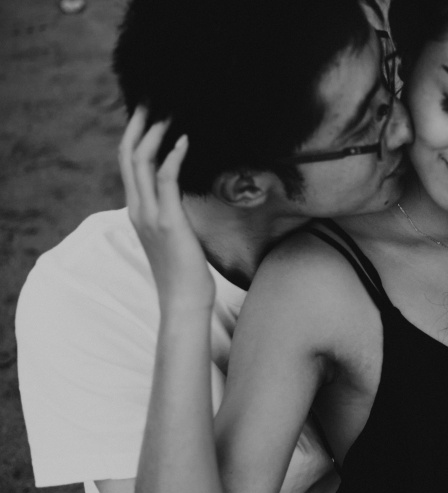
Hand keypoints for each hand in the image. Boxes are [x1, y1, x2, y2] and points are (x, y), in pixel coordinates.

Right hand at [119, 106, 213, 313]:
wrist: (185, 302)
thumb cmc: (186, 273)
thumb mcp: (175, 237)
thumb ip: (173, 216)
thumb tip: (185, 201)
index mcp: (138, 212)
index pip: (129, 166)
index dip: (135, 138)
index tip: (148, 117)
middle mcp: (138, 209)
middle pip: (128, 157)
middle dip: (138, 126)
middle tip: (150, 102)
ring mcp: (149, 215)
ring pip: (141, 163)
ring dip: (154, 134)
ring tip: (168, 113)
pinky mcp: (167, 221)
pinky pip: (165, 180)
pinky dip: (173, 156)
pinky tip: (184, 140)